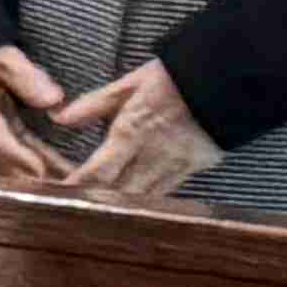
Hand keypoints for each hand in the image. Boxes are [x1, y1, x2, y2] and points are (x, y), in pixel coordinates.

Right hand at [0, 42, 79, 188]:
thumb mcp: (3, 58)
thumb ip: (26, 76)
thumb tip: (54, 99)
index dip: (14, 153)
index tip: (39, 170)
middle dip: (24, 181)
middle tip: (57, 193)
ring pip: (6, 170)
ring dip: (34, 182)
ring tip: (68, 192)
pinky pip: (18, 164)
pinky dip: (41, 172)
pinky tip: (68, 179)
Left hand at [52, 55, 219, 202]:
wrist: (229, 80)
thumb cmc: (175, 78)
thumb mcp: (129, 84)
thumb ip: (92, 105)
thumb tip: (57, 117)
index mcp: (132, 133)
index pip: (97, 171)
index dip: (76, 186)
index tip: (57, 194)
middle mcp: (154, 156)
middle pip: (119, 192)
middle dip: (95, 201)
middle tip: (72, 206)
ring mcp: (177, 166)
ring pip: (143, 197)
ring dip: (120, 205)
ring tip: (97, 209)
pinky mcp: (195, 169)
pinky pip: (165, 192)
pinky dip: (146, 198)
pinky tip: (132, 199)